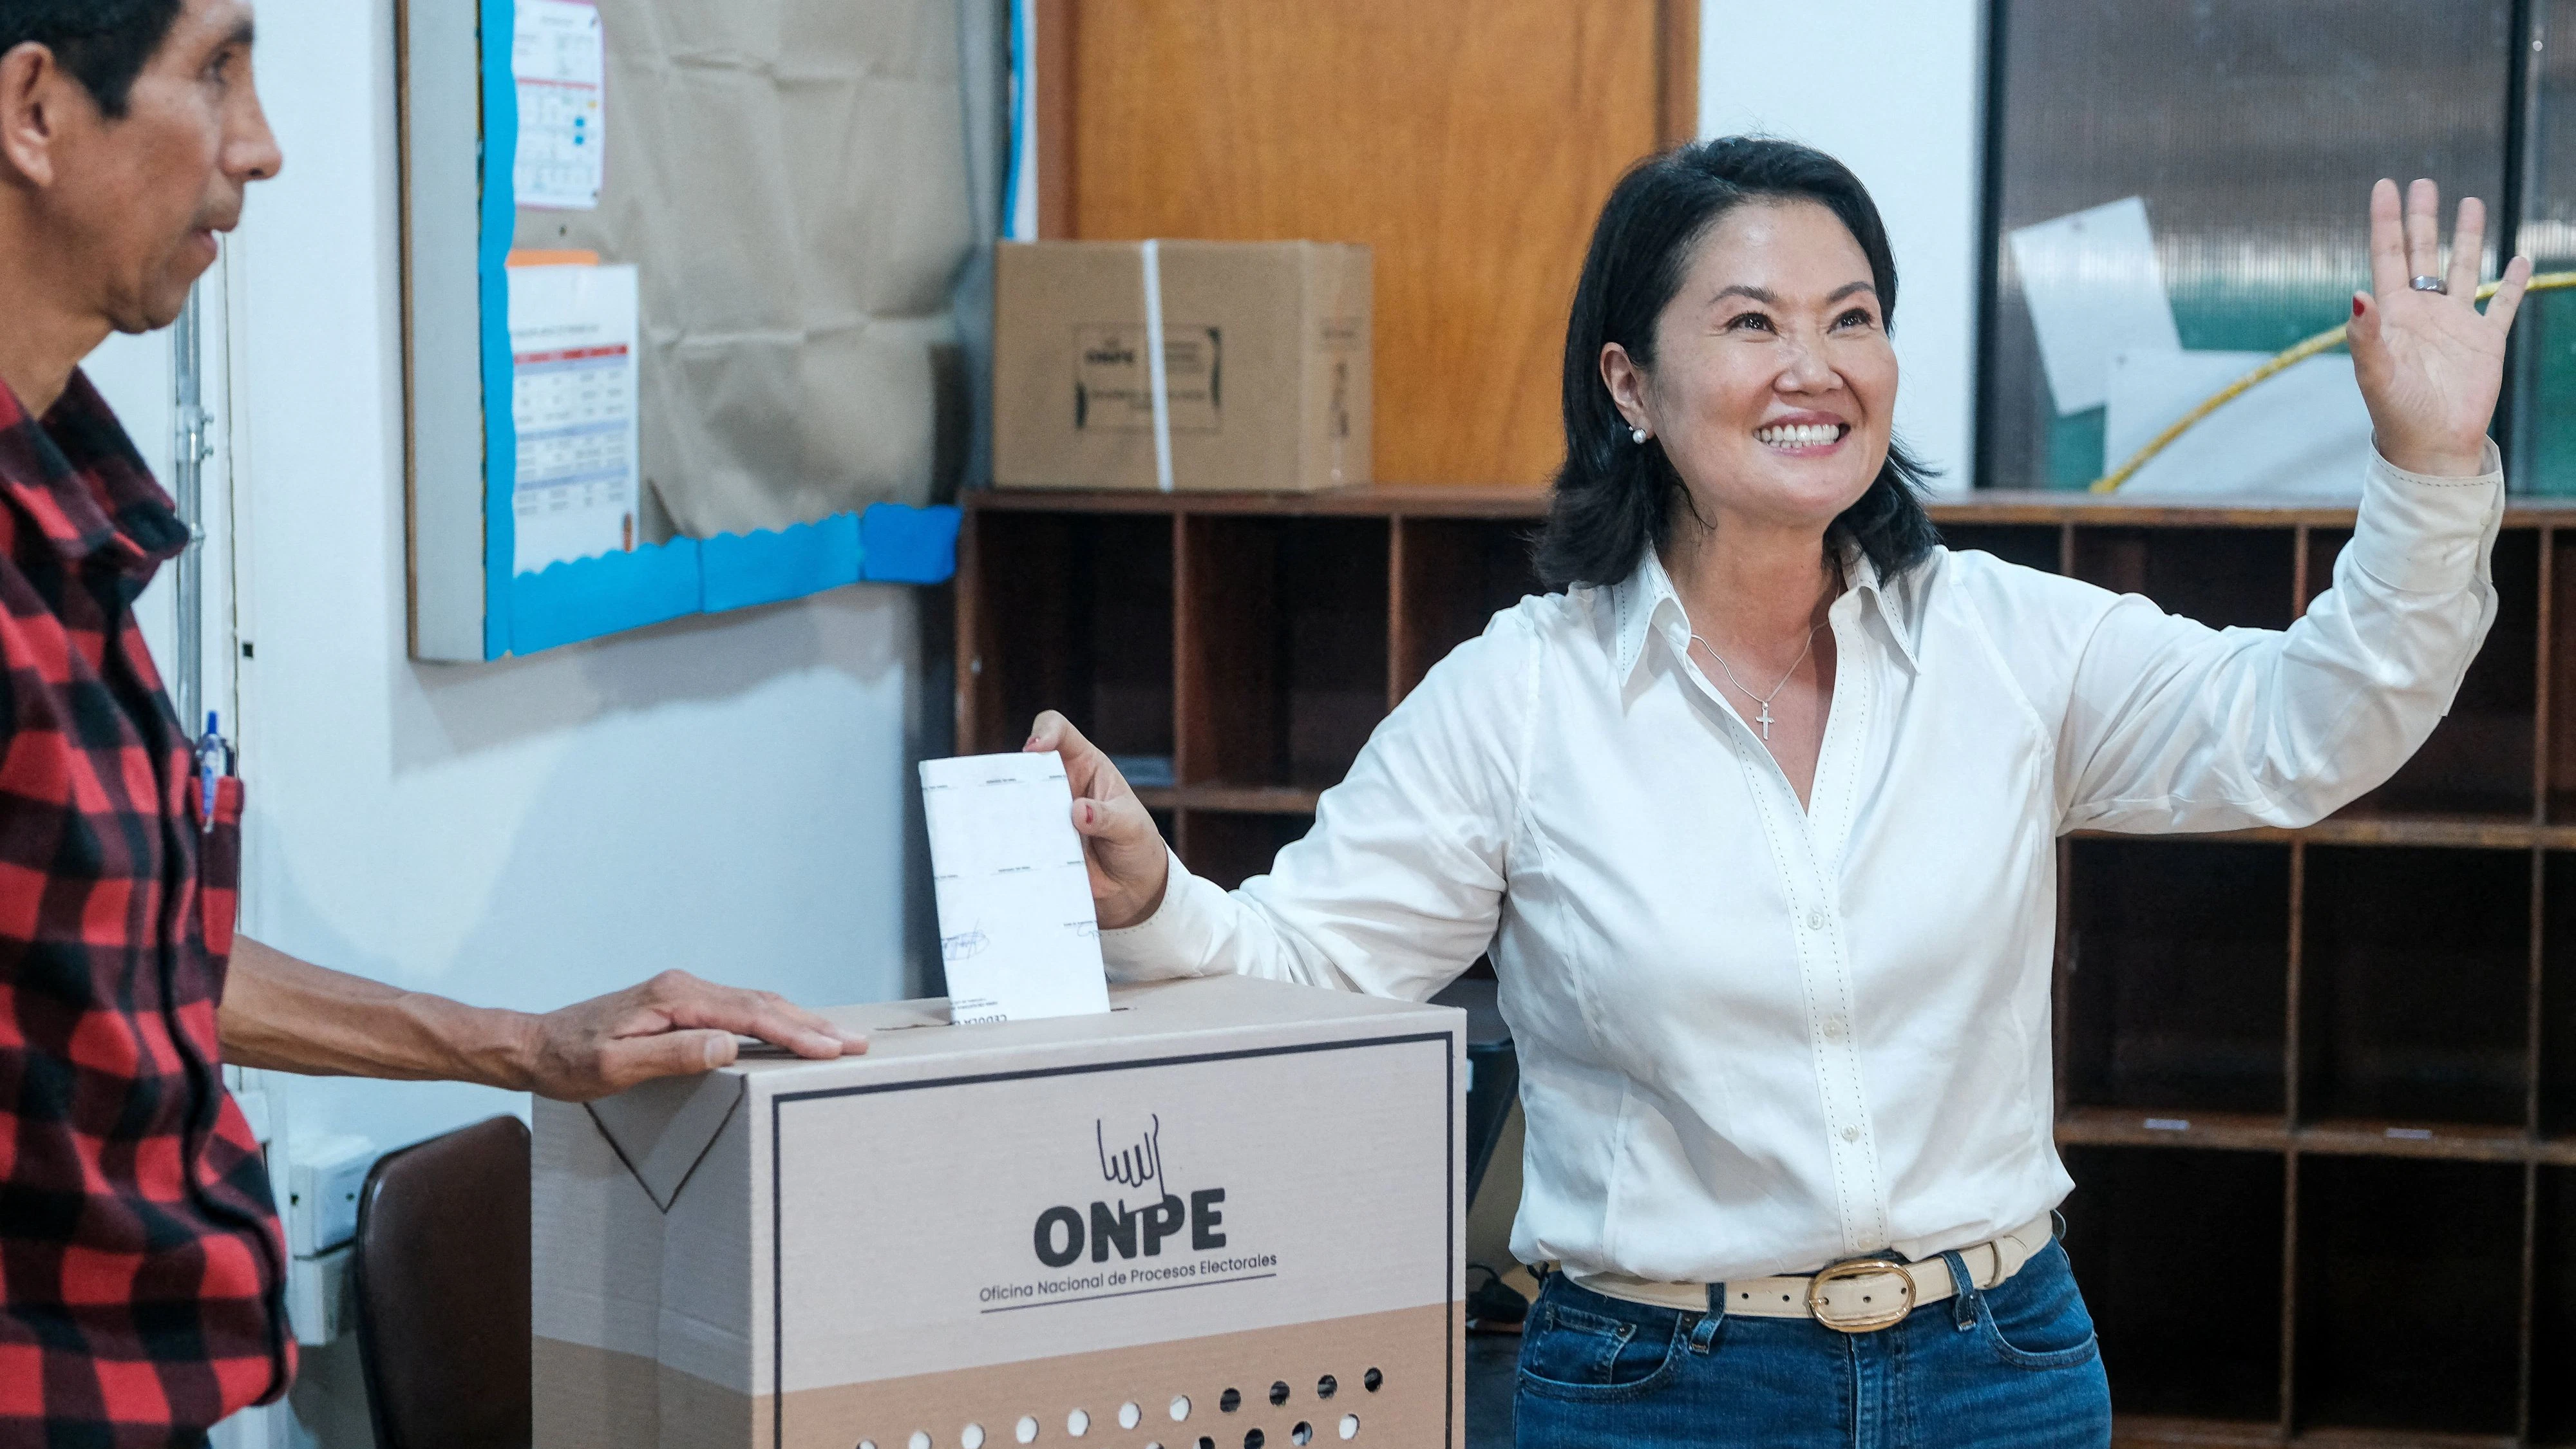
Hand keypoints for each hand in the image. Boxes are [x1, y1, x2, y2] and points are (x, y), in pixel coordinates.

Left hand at [518, 970, 866, 1101]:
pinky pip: (739, 1008)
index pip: (750, 1015)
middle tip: (857, 1043)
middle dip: (813, 1024)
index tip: (833, 1048)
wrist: (534, 1045)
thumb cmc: (570, 1063)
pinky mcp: (680, 1004)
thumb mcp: (617, 1067)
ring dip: (799, 1020)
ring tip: (837, 1038)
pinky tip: (790, 1029)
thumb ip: (674, 1055)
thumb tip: (729, 1046)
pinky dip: (773, 1018)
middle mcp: (684, 987)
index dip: (796, 1033)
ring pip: (755, 1002)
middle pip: (763, 1003)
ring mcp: (683, 992)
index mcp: (675, 998)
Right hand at [1027, 710, 1170, 929]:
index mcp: (1085, 764)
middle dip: (1014, 775)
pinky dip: (1010, 845)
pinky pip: (1016, 839)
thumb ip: (1109, 818)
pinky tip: (1010, 856)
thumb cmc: (1136, 843)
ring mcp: (1044, 814)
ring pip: (1014, 802)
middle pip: (1024, 766)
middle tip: (1011, 795)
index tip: (1034, 749)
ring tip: (1011, 830)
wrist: (1130, 887)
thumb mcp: (1131, 827)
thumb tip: (1079, 811)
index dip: (1044, 732)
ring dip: (1009, 813)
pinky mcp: (1036, 843)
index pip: (1059, 731)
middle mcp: (1059, 784)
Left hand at [2350, 178, 2533, 477]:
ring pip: (2461, 268)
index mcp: (2393, 315)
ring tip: (2470, 202)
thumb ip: (2364, 336)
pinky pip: (2502, 304)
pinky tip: (2518, 258)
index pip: (2388, 256)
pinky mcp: (2485, 341)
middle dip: (2422, 219)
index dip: (2386, 221)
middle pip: (2422, 254)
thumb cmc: (2397, 415)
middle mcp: (2423, 312)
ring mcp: (2455, 324)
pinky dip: (2511, 281)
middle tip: (2423, 183)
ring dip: (2466, 237)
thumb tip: (2356, 294)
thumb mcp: (2375, 374)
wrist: (2433, 447)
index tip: (2385, 186)